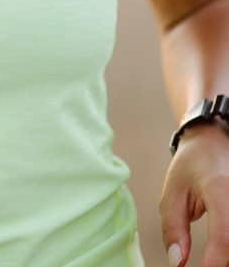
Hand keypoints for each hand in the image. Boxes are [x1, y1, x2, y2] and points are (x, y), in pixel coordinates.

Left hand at [162, 121, 228, 265]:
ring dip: (225, 256)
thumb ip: (173, 228)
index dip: (214, 263)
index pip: (224, 237)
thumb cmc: (192, 166)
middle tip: (204, 266)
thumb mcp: (173, 192)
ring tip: (209, 258)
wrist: (216, 142)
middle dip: (221, 262)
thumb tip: (177, 263)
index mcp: (220, 191)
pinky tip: (220, 252)